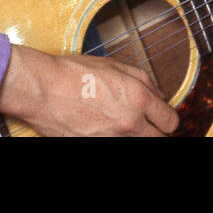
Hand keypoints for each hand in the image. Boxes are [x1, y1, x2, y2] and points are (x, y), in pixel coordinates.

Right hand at [0, 45, 179, 136]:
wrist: (43, 89)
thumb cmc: (74, 73)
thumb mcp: (113, 65)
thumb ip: (143, 80)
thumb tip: (158, 95)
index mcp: (138, 98)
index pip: (170, 121)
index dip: (167, 120)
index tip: (160, 118)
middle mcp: (130, 123)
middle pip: (159, 141)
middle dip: (155, 133)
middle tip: (145, 125)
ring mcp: (112, 140)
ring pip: (137, 144)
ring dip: (133, 136)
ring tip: (117, 124)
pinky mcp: (96, 147)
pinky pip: (114, 146)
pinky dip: (113, 139)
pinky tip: (103, 130)